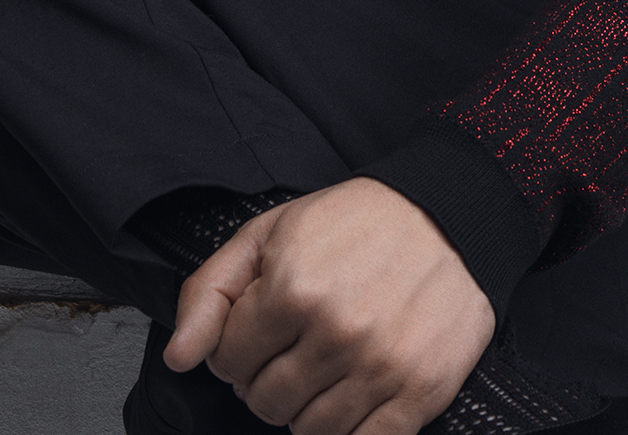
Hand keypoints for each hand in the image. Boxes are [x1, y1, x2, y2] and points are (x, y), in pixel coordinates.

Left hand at [163, 177, 495, 434]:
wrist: (449, 215)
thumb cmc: (357, 221)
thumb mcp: (270, 231)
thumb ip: (211, 290)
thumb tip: (178, 356)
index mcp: (293, 289)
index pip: (226, 360)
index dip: (235, 347)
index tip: (257, 331)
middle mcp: (336, 333)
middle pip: (264, 402)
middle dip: (265, 379)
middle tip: (290, 348)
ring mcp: (380, 368)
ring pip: (308, 431)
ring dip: (305, 406)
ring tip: (323, 365)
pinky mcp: (418, 394)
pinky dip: (348, 429)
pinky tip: (351, 392)